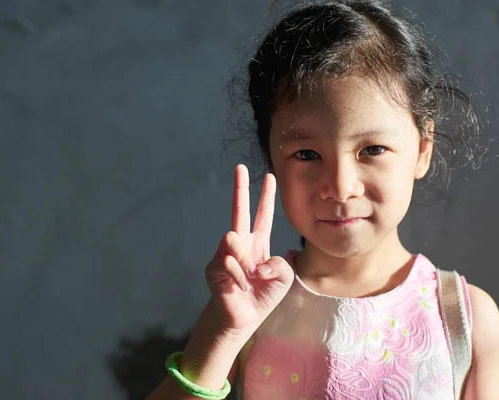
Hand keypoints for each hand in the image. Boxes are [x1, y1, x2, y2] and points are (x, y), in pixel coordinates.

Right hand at [205, 164, 293, 335]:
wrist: (243, 317)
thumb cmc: (263, 295)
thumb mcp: (284, 278)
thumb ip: (281, 264)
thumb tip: (259, 261)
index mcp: (258, 243)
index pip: (262, 215)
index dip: (266, 197)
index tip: (269, 176)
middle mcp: (241, 243)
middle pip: (238, 210)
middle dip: (240, 188)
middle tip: (240, 167)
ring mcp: (225, 253)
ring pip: (234, 240)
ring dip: (246, 262)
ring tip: (249, 279)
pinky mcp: (214, 266)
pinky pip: (228, 262)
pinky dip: (239, 278)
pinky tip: (239, 287)